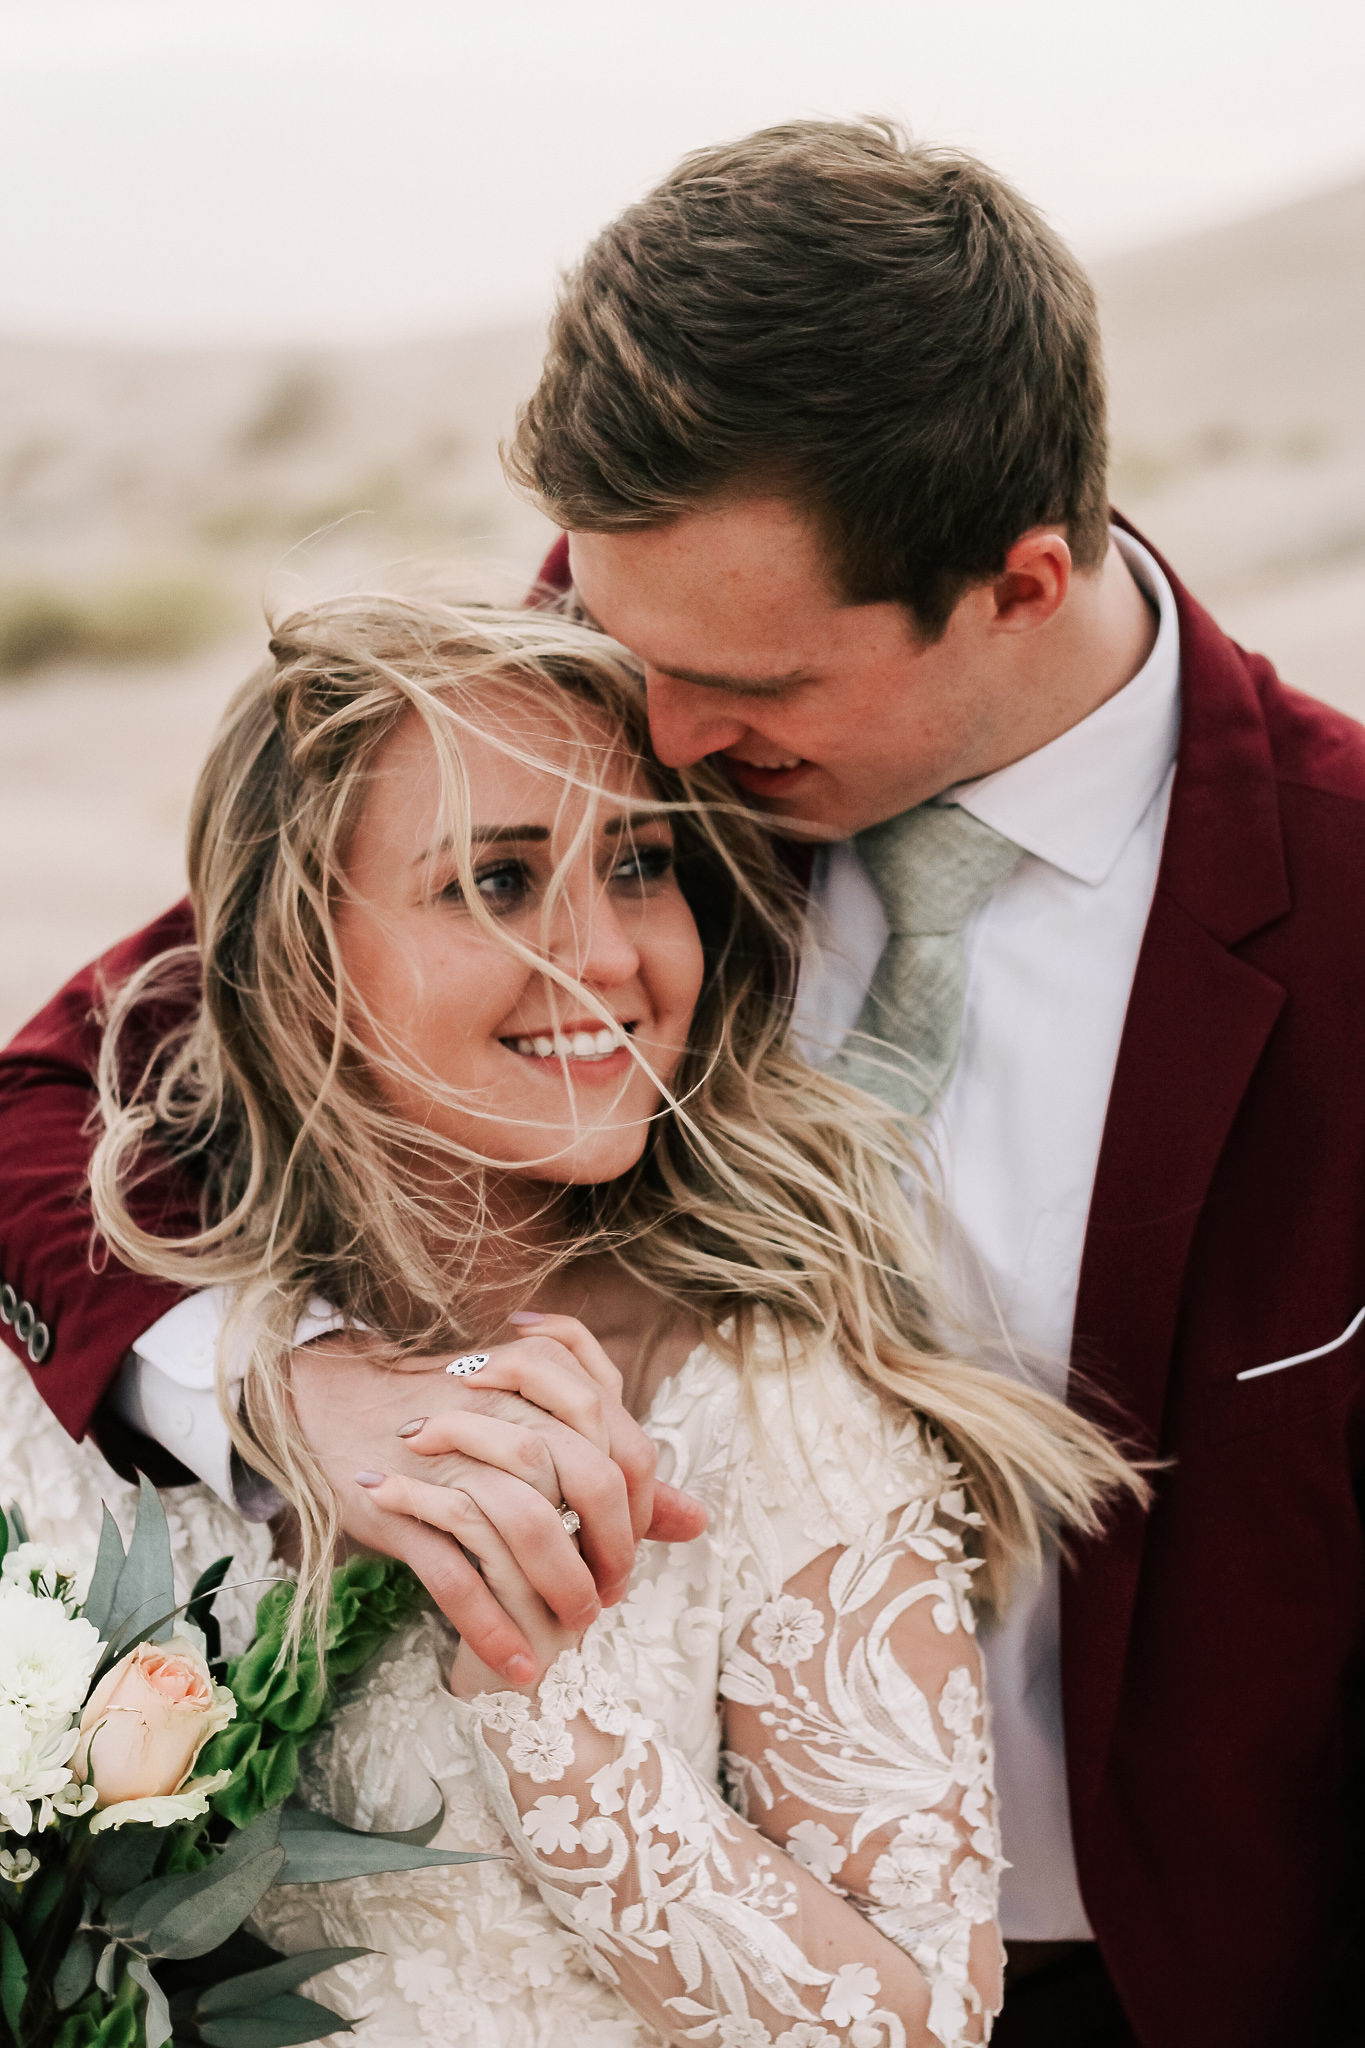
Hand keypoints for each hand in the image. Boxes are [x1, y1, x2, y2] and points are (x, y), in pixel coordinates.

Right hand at [289, 1317, 705, 1684]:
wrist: (339, 1399)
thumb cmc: (453, 1417)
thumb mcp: (536, 1423)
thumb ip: (614, 1465)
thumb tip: (696, 1518)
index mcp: (541, 1385)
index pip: (622, 1446)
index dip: (640, 1508)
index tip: (630, 1553)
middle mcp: (500, 1413)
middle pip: (585, 1479)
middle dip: (609, 1549)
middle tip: (607, 1597)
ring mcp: (447, 1460)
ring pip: (525, 1524)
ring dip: (558, 1588)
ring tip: (570, 1633)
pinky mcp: (399, 1503)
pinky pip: (454, 1571)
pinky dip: (489, 1623)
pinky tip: (515, 1664)